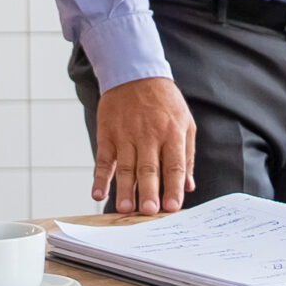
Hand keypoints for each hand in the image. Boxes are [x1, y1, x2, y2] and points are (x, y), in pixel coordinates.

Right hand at [93, 76, 194, 215]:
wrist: (135, 73)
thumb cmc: (164, 102)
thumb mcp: (185, 123)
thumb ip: (187, 155)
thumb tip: (188, 186)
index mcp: (172, 132)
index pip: (173, 164)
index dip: (173, 187)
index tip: (172, 207)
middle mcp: (148, 134)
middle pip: (148, 168)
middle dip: (149, 191)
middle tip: (149, 211)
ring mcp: (126, 134)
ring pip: (125, 166)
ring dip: (124, 189)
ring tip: (125, 209)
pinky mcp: (108, 134)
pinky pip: (103, 158)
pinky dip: (99, 177)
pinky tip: (98, 194)